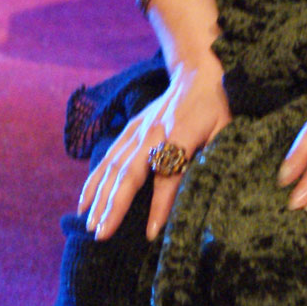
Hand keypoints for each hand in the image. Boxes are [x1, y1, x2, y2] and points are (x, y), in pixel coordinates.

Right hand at [78, 51, 230, 241]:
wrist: (198, 71)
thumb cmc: (216, 106)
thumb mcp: (223, 131)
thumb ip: (206, 159)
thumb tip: (192, 195)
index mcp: (179, 134)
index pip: (167, 175)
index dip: (159, 205)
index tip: (150, 233)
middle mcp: (152, 133)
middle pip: (129, 172)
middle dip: (113, 204)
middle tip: (102, 234)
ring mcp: (137, 130)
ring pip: (113, 166)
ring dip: (99, 195)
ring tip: (89, 223)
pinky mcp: (130, 129)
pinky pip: (108, 156)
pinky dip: (94, 179)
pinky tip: (84, 202)